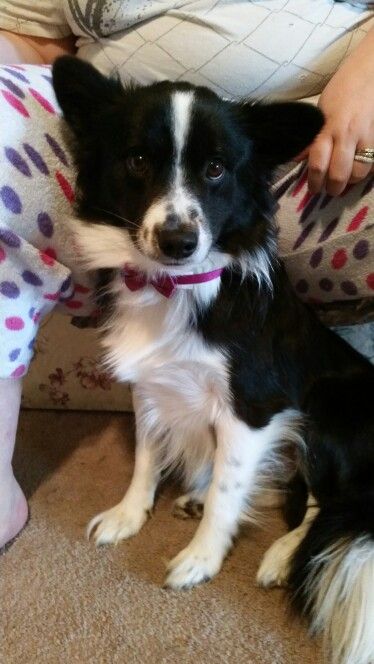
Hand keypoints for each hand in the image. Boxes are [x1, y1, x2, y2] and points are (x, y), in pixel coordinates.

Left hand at [297, 27, 373, 195]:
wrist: (372, 72)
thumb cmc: (343, 89)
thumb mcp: (321, 111)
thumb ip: (312, 136)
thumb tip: (298, 158)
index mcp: (328, 128)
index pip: (317, 164)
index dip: (315, 182)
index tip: (314, 189)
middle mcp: (347, 135)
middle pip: (339, 174)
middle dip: (333, 188)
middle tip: (330, 190)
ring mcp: (367, 137)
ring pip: (359, 172)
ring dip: (351, 180)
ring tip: (346, 179)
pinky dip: (367, 170)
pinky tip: (361, 167)